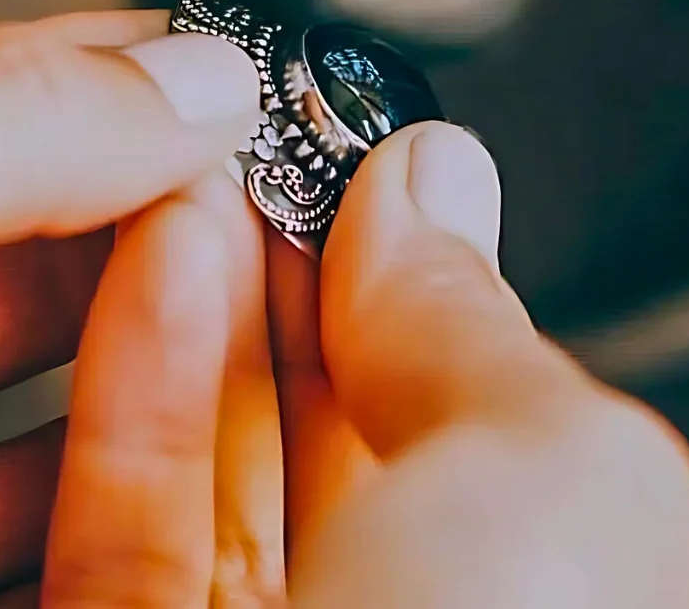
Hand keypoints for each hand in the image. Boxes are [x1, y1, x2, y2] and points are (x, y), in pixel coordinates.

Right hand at [41, 122, 688, 607]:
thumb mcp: (555, 482)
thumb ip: (478, 323)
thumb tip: (430, 174)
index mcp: (532, 576)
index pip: (455, 375)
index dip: (393, 241)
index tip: (332, 128)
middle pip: (328, 396)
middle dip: (283, 247)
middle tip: (242, 125)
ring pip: (220, 435)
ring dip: (199, 281)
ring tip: (183, 162)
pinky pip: (133, 498)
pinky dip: (137, 364)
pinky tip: (152, 255)